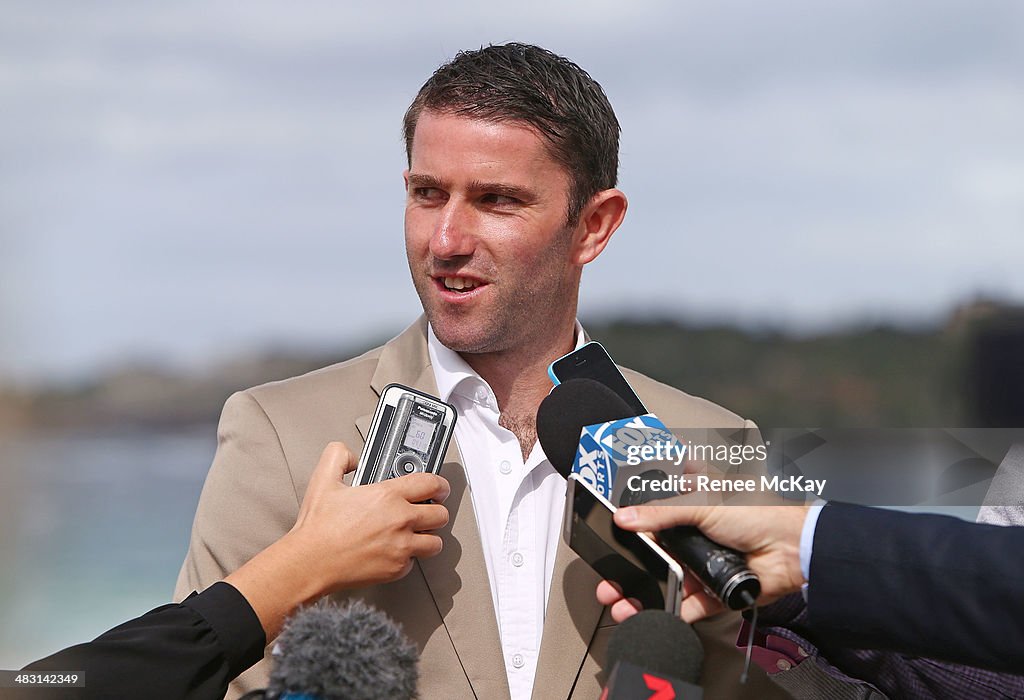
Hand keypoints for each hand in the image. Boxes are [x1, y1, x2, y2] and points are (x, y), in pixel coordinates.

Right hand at [289, 441, 449, 588]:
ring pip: (435, 542)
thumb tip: (350, 456)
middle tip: (428, 511)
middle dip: (436, 511)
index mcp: (388, 496)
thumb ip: (339, 457)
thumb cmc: (318, 528)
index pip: (432, 484)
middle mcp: (400, 521)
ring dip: (429, 537)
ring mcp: (401, 547)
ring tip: (418, 534)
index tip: (439, 487)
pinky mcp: (396, 569)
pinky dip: (408, 559)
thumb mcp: (323, 480)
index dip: (439, 484)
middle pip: (441, 515)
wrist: (310, 562)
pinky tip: (395, 552)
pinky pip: (414, 564)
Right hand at [595, 504, 809, 622]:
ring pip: (665, 583)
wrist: (792, 548)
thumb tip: (625, 517)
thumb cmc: (758, 512)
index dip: (632, 528)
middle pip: (653, 557)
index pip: (652, 518)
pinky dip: (672, 611)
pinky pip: (688, 605)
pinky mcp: (713, 591)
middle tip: (609, 580)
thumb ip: (660, 512)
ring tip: (622, 602)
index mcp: (688, 508)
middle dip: (629, 570)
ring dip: (643, 594)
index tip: (609, 536)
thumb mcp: (702, 502)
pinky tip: (652, 613)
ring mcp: (702, 566)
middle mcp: (693, 538)